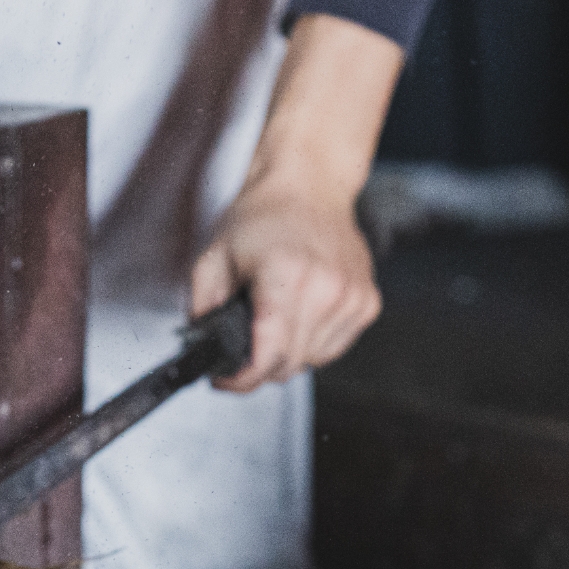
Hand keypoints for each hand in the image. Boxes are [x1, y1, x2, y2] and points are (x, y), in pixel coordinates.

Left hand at [191, 176, 380, 391]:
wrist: (308, 188)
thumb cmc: (261, 218)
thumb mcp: (212, 260)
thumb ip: (201, 309)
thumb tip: (202, 349)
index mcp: (287, 276)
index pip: (269, 354)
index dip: (242, 379)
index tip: (224, 381)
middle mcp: (327, 289)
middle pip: (289, 364)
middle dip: (259, 368)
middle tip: (240, 353)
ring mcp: (352, 297)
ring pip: (312, 361)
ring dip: (286, 356)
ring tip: (270, 326)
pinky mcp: (367, 302)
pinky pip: (334, 348)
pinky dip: (311, 344)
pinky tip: (297, 319)